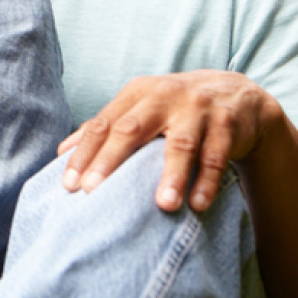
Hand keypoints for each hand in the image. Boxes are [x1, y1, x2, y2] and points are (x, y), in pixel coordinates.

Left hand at [58, 71, 283, 212]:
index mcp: (136, 93)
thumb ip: (106, 128)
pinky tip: (198, 204)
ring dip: (172, 176)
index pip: (103, 124)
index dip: (84, 154)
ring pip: (180, 144)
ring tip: (163, 205)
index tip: (69, 185)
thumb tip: (63, 152)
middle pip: (132, 129)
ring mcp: (197, 108)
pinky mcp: (227, 123)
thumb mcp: (139, 109)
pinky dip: (207, 181)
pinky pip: (216, 155)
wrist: (234, 92)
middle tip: (94, 192)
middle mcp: (163, 96)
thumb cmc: (173, 108)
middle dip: (111, 161)